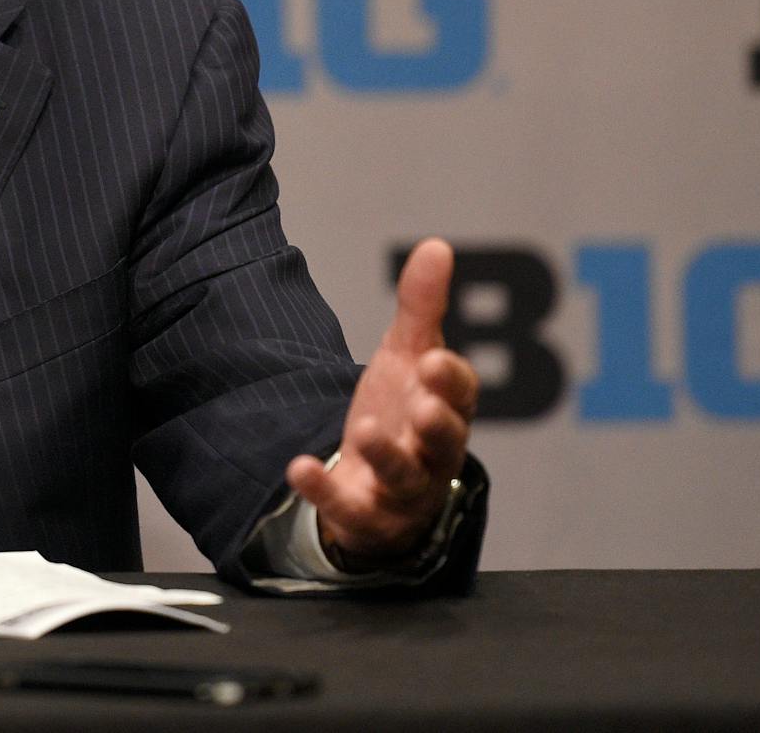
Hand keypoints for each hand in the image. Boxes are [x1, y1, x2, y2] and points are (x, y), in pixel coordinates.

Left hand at [287, 237, 478, 567]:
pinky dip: (324, 489)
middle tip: (422, 407)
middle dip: (436, 426)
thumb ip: (422, 306)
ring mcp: (402, 489)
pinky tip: (298, 467)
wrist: (377, 480)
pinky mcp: (365, 514)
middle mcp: (433, 454)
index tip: (432, 361)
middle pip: (444, 443)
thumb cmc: (404, 409)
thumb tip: (436, 245)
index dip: (450, 381)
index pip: (461, 396)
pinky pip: (348, 506)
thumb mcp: (408, 354)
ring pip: (403, 477)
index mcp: (448, 410)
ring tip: (364, 431)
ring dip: (386, 455)